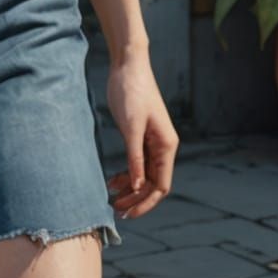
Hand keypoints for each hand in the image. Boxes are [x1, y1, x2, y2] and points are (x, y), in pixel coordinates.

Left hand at [104, 49, 178, 219]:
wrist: (127, 65)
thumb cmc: (131, 91)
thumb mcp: (131, 126)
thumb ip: (134, 157)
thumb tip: (137, 186)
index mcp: (166, 146)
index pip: (161, 185)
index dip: (145, 202)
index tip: (127, 212)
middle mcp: (163, 146)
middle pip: (153, 183)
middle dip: (136, 199)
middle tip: (116, 210)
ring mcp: (152, 141)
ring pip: (144, 174)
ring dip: (130, 188)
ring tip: (111, 197)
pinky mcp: (140, 135)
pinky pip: (137, 162)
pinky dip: (126, 173)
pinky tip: (112, 180)